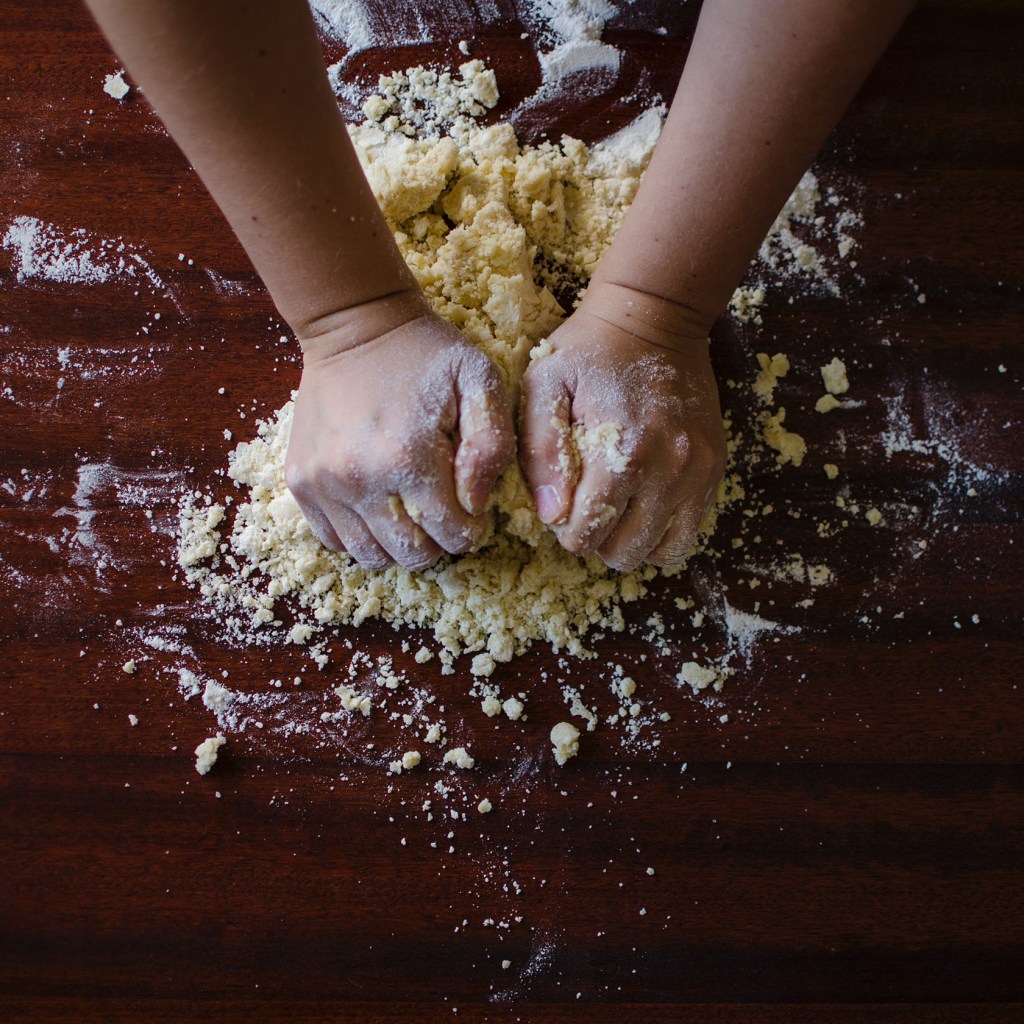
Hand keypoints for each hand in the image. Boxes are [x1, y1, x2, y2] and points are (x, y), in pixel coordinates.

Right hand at [285, 297, 514, 570]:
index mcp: (407, 457)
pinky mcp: (301, 482)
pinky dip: (361, 536)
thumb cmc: (426, 354)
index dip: (472, 529)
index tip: (473, 509)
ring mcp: (323, 484)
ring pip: (371, 556)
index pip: (452, 534)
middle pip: (412, 554)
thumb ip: (492, 445)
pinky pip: (334, 540)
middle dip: (438, 542)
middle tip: (444, 511)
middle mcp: (358, 478)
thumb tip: (476, 503)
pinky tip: (379, 508)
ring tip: (412, 512)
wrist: (355, 325)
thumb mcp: (480, 381)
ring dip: (400, 545)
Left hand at [520, 282, 725, 570]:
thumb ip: (541, 453)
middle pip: (625, 551)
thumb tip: (552, 515)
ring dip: (632, 541)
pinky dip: (662, 530)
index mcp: (623, 452)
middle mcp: (668, 469)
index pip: (587, 534)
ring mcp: (697, 472)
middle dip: (597, 540)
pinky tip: (642, 503)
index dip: (565, 530)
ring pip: (663, 551)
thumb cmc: (589, 350)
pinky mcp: (713, 468)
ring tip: (616, 509)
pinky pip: (689, 530)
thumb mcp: (545, 386)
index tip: (562, 505)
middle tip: (587, 507)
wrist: (656, 316)